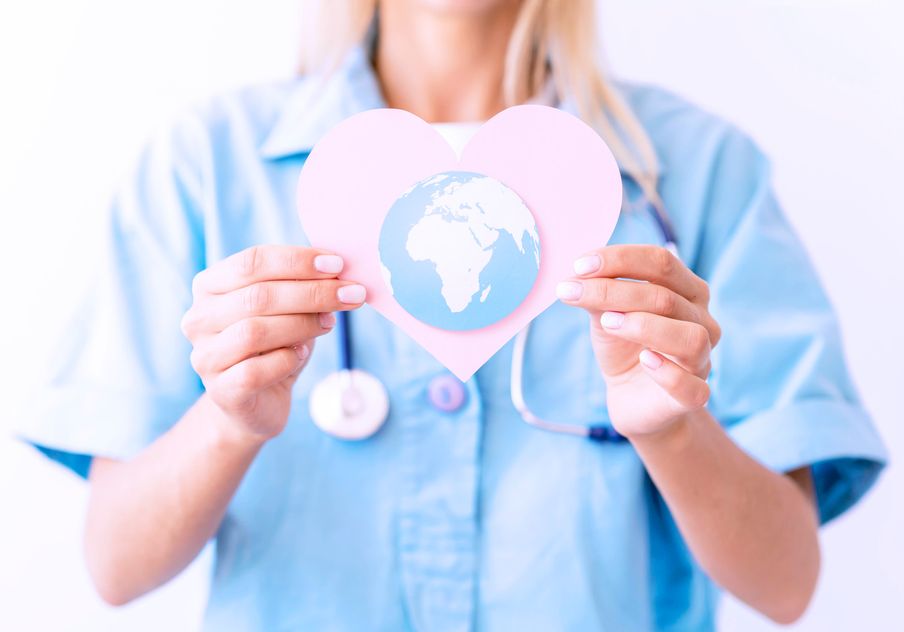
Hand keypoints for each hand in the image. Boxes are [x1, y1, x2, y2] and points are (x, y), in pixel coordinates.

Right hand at [180, 245, 364, 442]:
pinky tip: (301, 354)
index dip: (297, 261)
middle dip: (312, 292)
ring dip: (302, 324)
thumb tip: (338, 273)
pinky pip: (256, 371)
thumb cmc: (274, 346)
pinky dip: (286, 360)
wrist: (259, 401)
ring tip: (330, 323)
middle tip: (351, 294)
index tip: (338, 265)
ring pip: (255, 332)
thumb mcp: (289, 309)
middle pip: (257, 296)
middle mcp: (199, 318)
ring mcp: (205, 356)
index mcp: (210, 285)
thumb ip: (302, 287)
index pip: (252, 262)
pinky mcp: (220, 391)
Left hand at [556, 245, 720, 438]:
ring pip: (689, 338)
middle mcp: (702, 321)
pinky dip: (667, 373)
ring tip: (607, 323)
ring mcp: (702, 360)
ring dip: (644, 326)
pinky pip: (691, 387)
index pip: (661, 262)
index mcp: (687, 291)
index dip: (620, 259)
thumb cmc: (624, 348)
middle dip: (614, 291)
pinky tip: (644, 360)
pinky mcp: (695, 396)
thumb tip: (577, 275)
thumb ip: (599, 294)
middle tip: (573, 292)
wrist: (630, 397)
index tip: (578, 265)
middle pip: (666, 297)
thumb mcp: (606, 314)